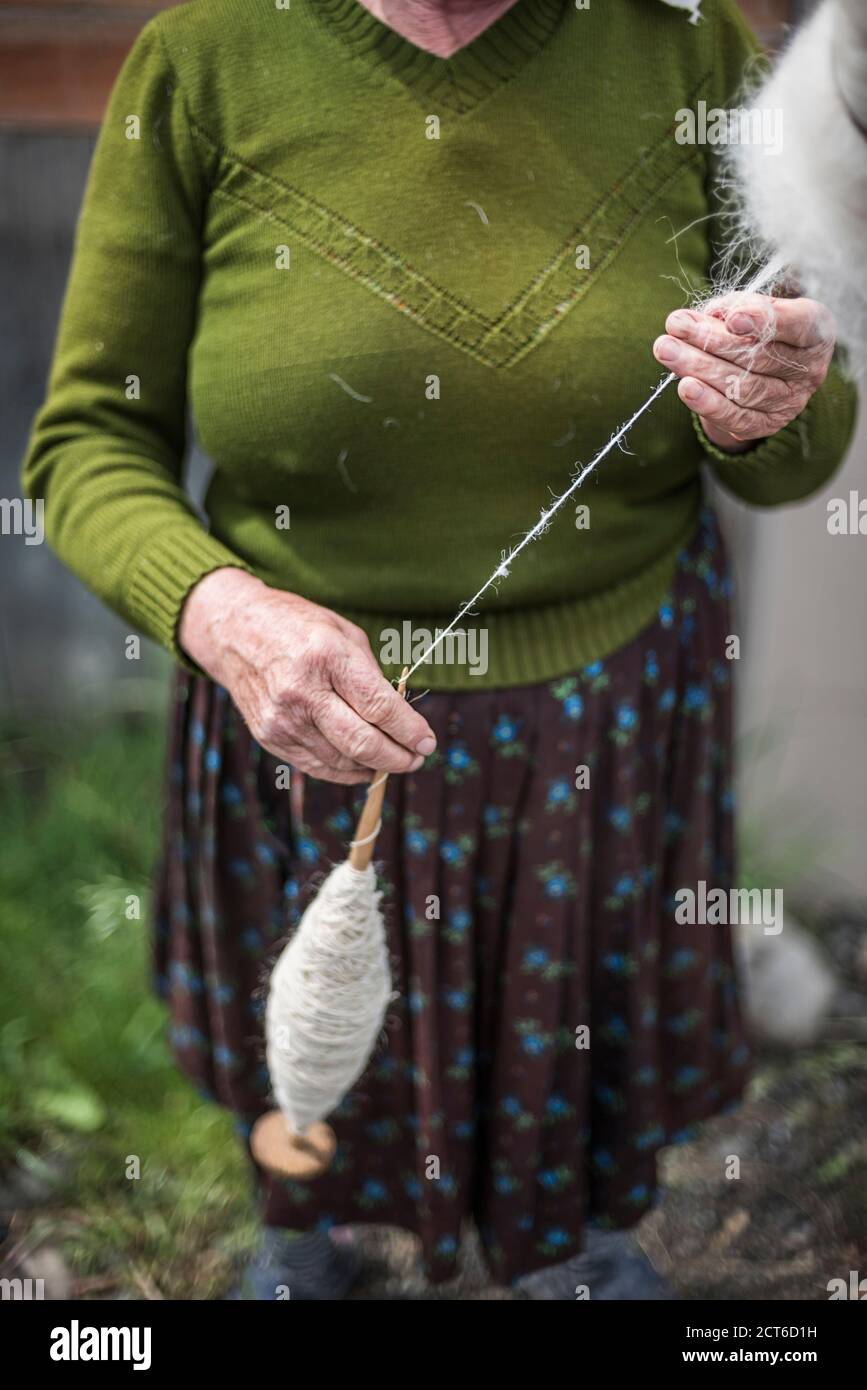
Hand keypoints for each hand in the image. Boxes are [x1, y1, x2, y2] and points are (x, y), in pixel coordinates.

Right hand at [179, 568, 436, 784]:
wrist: (233, 632)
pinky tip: (364, 767)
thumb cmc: (297, 626)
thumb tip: (401, 718)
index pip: (378, 706)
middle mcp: (301, 691)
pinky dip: (347, 771)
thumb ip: (372, 676)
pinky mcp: (270, 737)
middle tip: (417, 759)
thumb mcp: (343, 633)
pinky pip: (318, 766)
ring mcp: (282, 719)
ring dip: (375, 767)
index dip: (409, 730)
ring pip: (342, 761)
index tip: (428, 742)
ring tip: (394, 761)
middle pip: (362, 742)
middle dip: (398, 758)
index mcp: (325, 656)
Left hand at [653, 292, 835, 452]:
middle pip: (759, 357)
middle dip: (712, 340)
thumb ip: (735, 308)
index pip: (795, 324)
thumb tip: (709, 316)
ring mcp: (790, 401)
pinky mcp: (766, 424)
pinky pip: (736, 417)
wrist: (765, 371)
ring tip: (667, 350)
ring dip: (700, 368)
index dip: (763, 321)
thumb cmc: (758, 329)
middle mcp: (808, 369)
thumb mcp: (753, 308)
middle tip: (675, 326)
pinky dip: (708, 403)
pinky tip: (685, 387)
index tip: (731, 319)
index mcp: (815, 331)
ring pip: (744, 387)